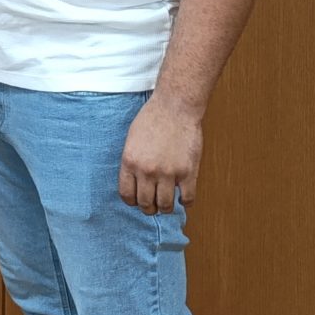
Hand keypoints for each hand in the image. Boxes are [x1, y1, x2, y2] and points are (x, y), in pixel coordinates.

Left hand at [118, 95, 201, 215]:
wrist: (175, 106)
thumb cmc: (153, 118)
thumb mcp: (132, 139)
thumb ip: (132, 162)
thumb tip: (134, 182)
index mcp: (130, 162)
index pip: (126, 195)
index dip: (132, 201)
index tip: (137, 200)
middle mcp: (147, 171)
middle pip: (145, 204)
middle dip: (149, 208)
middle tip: (153, 205)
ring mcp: (168, 173)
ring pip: (165, 206)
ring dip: (166, 208)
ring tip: (168, 203)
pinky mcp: (188, 172)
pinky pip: (188, 198)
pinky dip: (186, 202)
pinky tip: (184, 197)